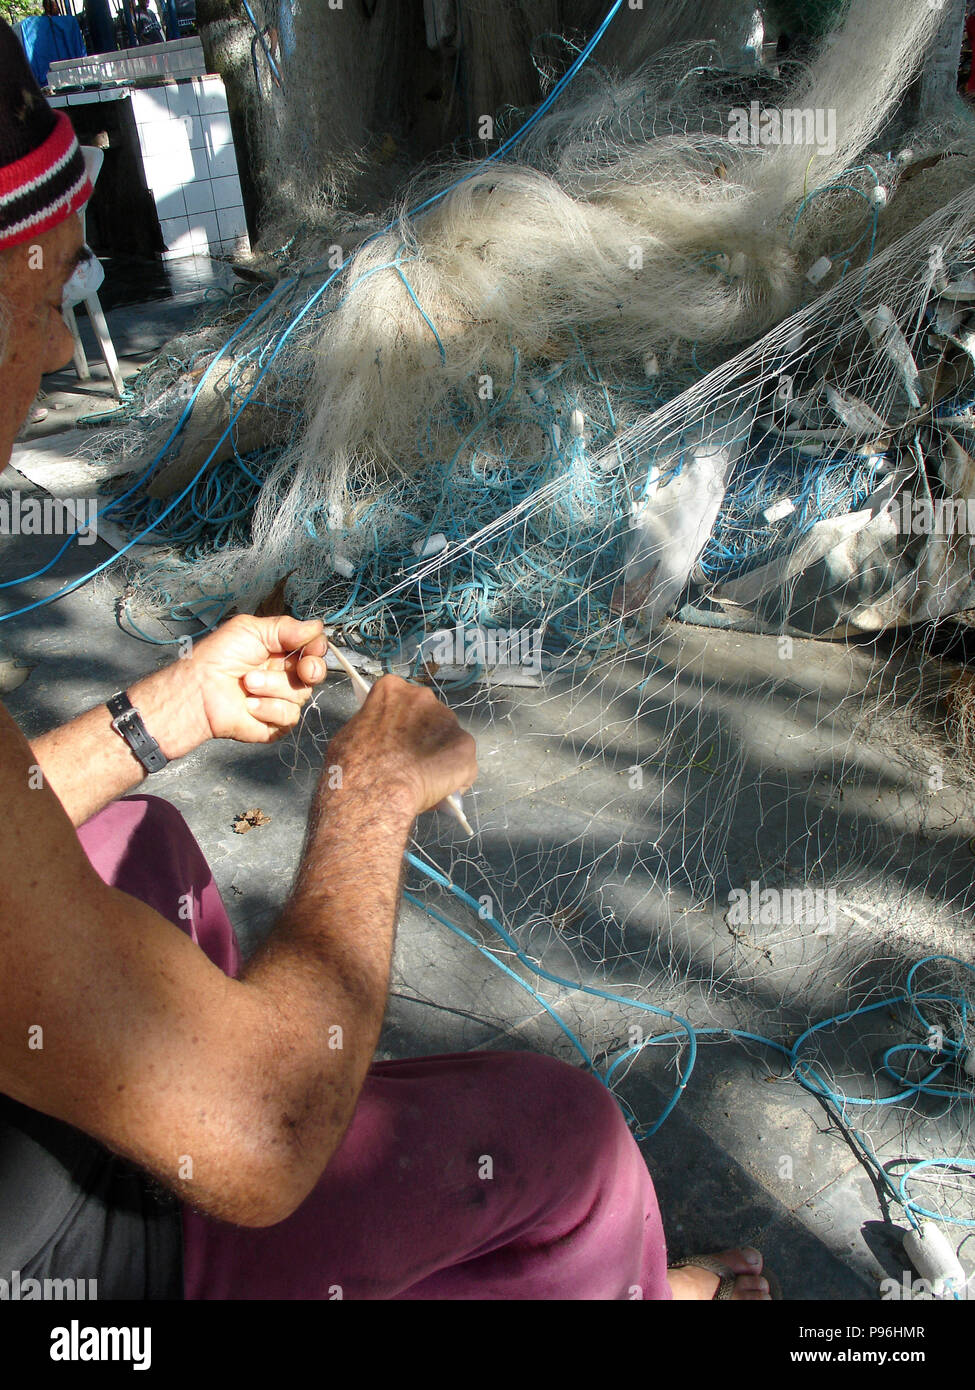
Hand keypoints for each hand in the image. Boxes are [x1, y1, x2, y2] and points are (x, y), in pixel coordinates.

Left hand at [187, 614, 327, 744]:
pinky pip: (288, 716)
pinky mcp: (275, 724)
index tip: (312, 647)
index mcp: (279, 651)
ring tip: (247, 684)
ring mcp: (280, 700)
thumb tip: (317, 626)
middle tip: (302, 669)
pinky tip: (248, 705)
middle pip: (315, 672)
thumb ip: (286, 628)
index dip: (316, 648)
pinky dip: (268, 708)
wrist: (198, 692)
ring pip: (301, 694)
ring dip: (273, 687)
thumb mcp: (250, 630)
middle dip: (311, 669)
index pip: (312, 649)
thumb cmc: (217, 657)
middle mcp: (283, 675)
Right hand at [326, 675, 476, 815]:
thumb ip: (374, 728)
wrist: (374, 790)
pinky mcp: (464, 745)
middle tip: (409, 760)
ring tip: (425, 778)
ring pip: (447, 738)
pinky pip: (463, 763)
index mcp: (391, 689)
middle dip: (423, 736)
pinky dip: (456, 777)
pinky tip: (442, 790)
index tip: (396, 737)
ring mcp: (446, 720)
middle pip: (428, 715)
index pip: (400, 699)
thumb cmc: (354, 767)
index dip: (399, 721)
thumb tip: (380, 742)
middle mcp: (422, 697)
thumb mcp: (351, 735)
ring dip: (440, 754)